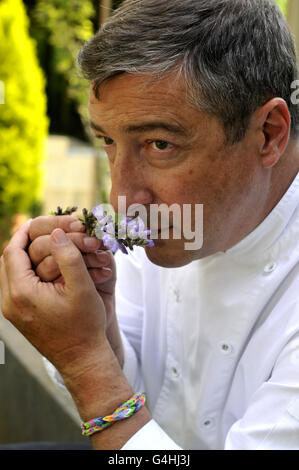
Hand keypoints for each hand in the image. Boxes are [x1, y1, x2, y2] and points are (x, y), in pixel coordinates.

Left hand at [0, 219, 107, 377]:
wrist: (82, 360)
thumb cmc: (85, 326)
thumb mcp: (82, 287)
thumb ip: (69, 256)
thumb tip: (56, 233)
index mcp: (21, 293)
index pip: (13, 251)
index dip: (24, 232)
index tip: (36, 220)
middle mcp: (10, 302)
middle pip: (8, 261)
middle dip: (23, 242)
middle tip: (39, 230)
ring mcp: (12, 311)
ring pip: (11, 273)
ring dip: (25, 256)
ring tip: (42, 245)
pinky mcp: (19, 317)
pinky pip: (16, 285)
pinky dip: (27, 271)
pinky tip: (44, 267)